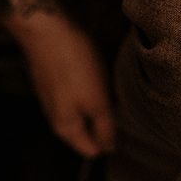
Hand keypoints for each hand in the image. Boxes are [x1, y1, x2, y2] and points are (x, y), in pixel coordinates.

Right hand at [0, 0, 114, 157]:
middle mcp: (58, 117)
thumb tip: (110, 149)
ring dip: (104, 106)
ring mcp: (57, 98)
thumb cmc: (75, 65)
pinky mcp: (59, 81)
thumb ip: (104, 127)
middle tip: (128, 108)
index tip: (131, 130)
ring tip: (121, 92)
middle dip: (109, 124)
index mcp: (66, 127)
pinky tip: (106, 79)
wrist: (49, 30)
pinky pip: (81, 95)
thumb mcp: (96, 100)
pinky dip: (95, 91)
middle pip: (89, 132)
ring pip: (86, 112)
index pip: (91, 149)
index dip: (112, 143)